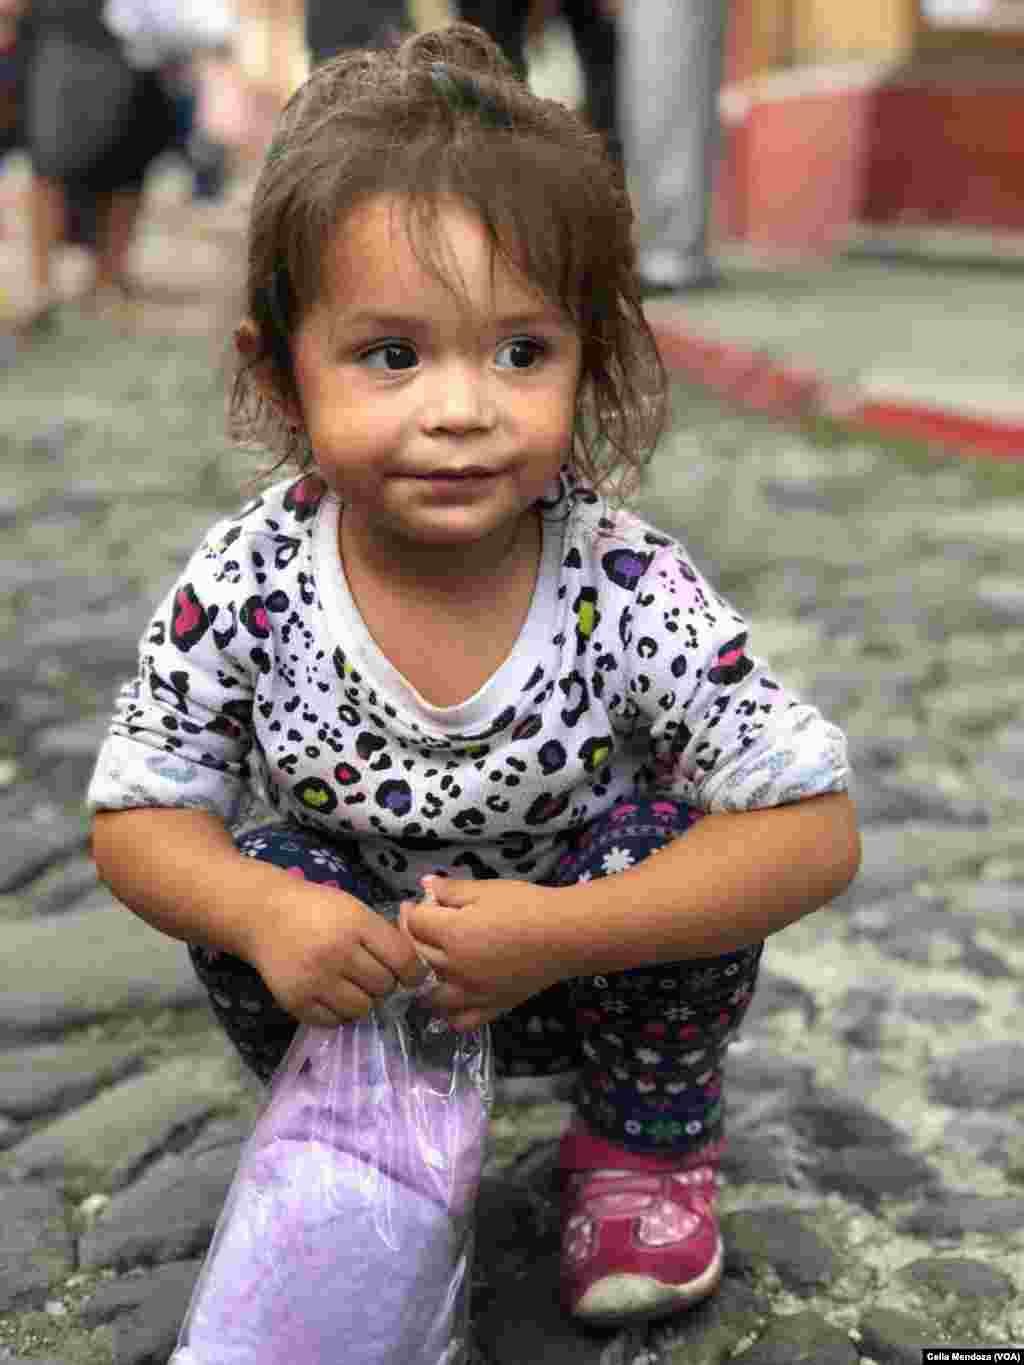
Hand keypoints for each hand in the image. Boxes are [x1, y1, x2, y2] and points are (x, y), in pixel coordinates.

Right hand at [248, 884, 427, 1027]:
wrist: (263, 914)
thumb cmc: (316, 908)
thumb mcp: (354, 908)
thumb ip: (382, 935)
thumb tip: (415, 969)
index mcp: (357, 924)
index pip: (403, 960)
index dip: (413, 972)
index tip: (410, 975)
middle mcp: (337, 952)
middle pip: (384, 986)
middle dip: (384, 984)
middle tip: (372, 975)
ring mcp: (315, 979)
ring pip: (362, 1009)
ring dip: (363, 1001)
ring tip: (352, 986)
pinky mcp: (296, 1001)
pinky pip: (334, 1022)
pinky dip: (339, 1013)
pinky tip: (332, 996)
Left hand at [402, 877, 565, 1031]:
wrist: (566, 935)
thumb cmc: (527, 905)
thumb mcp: (487, 890)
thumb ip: (451, 890)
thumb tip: (423, 885)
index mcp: (451, 934)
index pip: (415, 923)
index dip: (412, 910)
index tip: (415, 903)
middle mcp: (454, 968)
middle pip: (417, 955)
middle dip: (412, 937)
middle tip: (420, 924)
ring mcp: (471, 992)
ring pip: (430, 993)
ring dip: (422, 978)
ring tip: (429, 963)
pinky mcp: (491, 1007)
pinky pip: (459, 1020)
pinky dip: (448, 1013)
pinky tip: (451, 997)